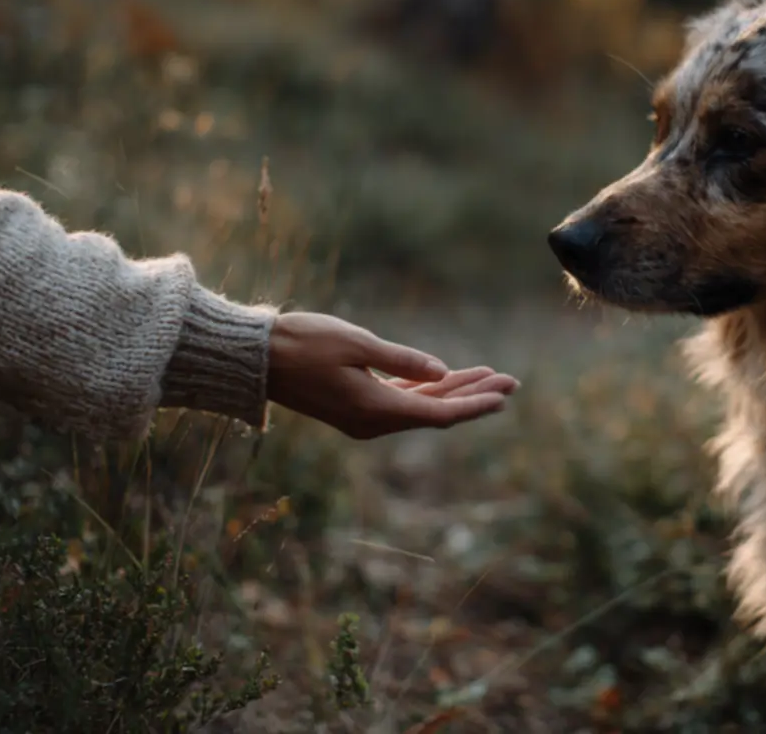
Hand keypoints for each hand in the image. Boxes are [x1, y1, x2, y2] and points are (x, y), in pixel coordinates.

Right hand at [265, 312, 519, 439]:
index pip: (439, 414)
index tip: (506, 392)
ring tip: (489, 376)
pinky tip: (447, 379)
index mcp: (375, 410)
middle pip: (436, 412)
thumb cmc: (303, 343)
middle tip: (511, 382)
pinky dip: (428, 391)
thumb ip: (402, 361)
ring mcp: (363, 416)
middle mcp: (372, 421)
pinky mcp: (354, 405)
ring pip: (421, 407)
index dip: (476, 403)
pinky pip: (401, 402)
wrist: (254, 358)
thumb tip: (442, 374)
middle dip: (474, 396)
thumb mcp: (357, 344)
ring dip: (454, 392)